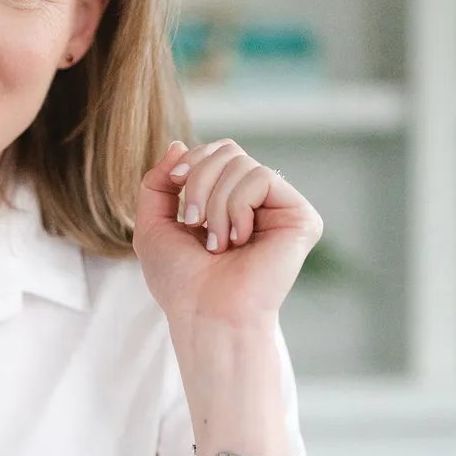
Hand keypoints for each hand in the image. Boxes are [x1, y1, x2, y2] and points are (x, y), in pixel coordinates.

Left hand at [133, 139, 322, 329]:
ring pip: (242, 163)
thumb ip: (159, 182)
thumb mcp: (153, 225)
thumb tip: (178, 142)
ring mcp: (281, 209)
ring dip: (215, 203)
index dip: (192, 160)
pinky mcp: (301, 218)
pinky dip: (237, 207)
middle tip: (193, 221)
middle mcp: (258, 203)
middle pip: (229, 150)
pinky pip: (262, 178)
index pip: (217, 152)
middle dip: (199, 180)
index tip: (176, 182)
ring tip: (217, 243)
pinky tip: (238, 239)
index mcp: (229, 202)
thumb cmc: (180, 281)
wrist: (204, 313)